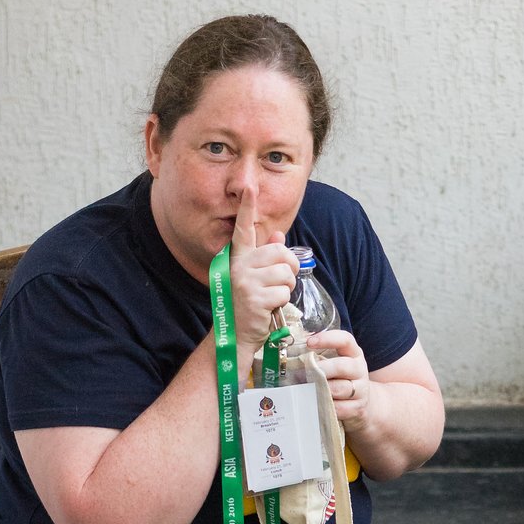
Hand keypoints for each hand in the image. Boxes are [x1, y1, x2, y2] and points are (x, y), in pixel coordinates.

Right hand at [228, 191, 297, 355]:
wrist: (234, 335)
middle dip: (289, 269)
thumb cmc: (247, 306)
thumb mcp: (254, 279)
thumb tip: (280, 236)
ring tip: (272, 298)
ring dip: (286, 288)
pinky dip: (282, 303)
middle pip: (281, 253)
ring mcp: (245, 281)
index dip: (246, 208)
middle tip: (281, 283)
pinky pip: (283, 292)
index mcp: (238, 258)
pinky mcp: (254, 298)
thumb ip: (266, 257)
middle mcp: (240, 266)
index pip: (242, 229)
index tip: (248, 188)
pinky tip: (269, 309)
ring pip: (285, 274)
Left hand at [307, 329, 370, 425]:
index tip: (309, 342)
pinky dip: (326, 406)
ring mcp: (361, 389)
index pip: (345, 340)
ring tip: (306, 389)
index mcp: (353, 353)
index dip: (328, 339)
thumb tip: (293, 355)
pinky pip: (340, 407)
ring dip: (321, 389)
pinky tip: (317, 404)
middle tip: (306, 373)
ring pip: (340, 388)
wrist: (361, 402)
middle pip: (342, 366)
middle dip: (321, 369)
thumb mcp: (334, 364)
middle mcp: (359, 369)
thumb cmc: (340, 379)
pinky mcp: (358, 407)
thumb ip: (319, 357)